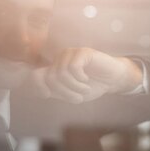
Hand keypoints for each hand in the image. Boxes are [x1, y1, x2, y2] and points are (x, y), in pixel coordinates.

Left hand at [28, 47, 142, 102]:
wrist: (114, 80)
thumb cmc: (94, 86)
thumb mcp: (72, 94)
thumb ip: (56, 92)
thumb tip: (42, 91)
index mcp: (55, 68)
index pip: (35, 75)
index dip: (38, 86)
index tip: (48, 95)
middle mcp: (60, 59)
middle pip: (50, 78)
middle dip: (64, 92)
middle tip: (78, 98)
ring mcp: (71, 54)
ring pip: (61, 74)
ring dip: (74, 87)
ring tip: (85, 89)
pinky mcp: (82, 52)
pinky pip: (73, 67)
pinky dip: (80, 79)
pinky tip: (86, 80)